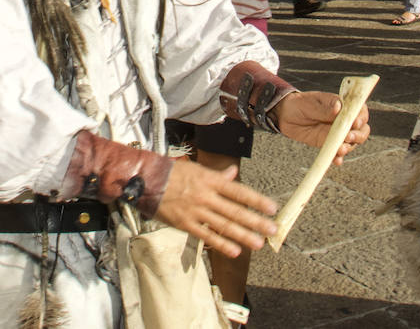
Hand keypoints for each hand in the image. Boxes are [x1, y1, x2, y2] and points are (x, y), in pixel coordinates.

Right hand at [153, 159, 277, 257]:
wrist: (146, 180)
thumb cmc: (172, 173)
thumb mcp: (197, 169)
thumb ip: (217, 175)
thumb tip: (234, 173)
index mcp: (210, 180)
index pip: (239, 192)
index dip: (256, 200)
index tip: (272, 208)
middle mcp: (206, 196)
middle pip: (235, 211)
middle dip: (255, 221)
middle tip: (273, 230)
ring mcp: (196, 211)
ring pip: (224, 225)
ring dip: (243, 235)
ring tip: (259, 243)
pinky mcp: (185, 224)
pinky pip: (206, 236)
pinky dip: (221, 244)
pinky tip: (234, 251)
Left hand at [273, 91, 370, 164]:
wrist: (286, 116)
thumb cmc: (301, 104)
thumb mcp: (311, 103)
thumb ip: (325, 108)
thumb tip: (338, 107)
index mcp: (343, 106)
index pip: (360, 111)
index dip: (361, 117)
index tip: (355, 123)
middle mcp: (344, 120)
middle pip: (361, 129)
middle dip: (358, 135)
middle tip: (347, 137)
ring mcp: (338, 133)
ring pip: (352, 142)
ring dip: (349, 147)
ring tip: (340, 149)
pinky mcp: (329, 143)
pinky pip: (338, 152)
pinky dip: (338, 157)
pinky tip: (336, 160)